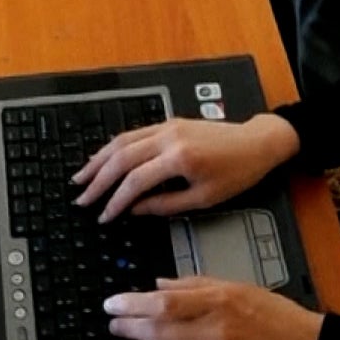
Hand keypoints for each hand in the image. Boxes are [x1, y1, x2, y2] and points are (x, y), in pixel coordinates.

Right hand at [71, 114, 298, 221]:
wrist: (257, 143)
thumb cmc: (237, 172)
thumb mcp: (204, 198)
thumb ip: (166, 205)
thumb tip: (135, 210)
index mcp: (179, 158)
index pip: (135, 181)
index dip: (116, 201)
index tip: (104, 216)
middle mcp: (169, 138)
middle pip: (121, 158)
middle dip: (98, 180)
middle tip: (82, 198)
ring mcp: (167, 127)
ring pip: (122, 141)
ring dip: (99, 160)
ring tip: (82, 177)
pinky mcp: (169, 123)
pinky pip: (133, 133)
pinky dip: (114, 147)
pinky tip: (103, 158)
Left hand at [99, 277, 324, 339]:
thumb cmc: (272, 313)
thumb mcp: (235, 285)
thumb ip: (194, 283)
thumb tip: (158, 284)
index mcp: (217, 300)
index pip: (165, 302)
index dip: (133, 303)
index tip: (112, 303)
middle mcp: (213, 329)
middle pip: (159, 329)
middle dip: (127, 327)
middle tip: (107, 324)